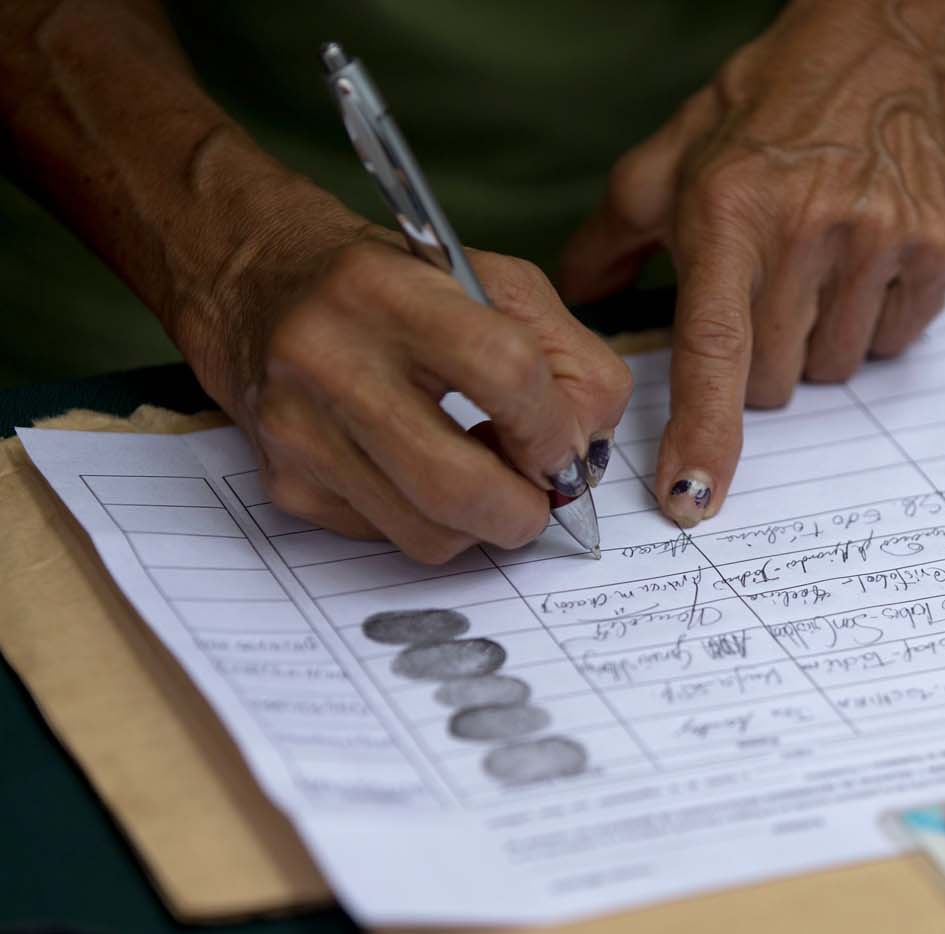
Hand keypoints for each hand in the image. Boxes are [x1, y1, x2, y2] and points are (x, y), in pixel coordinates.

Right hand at [198, 223, 630, 563]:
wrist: (261, 286)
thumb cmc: (397, 286)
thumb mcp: (496, 285)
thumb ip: (569, 359)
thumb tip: (585, 455)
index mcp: (385, 290)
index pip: (503, 372)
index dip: (553, 428)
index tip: (565, 446)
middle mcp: (326, 359)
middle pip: (459, 484)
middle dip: (526, 509)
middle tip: (542, 494)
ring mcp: (299, 431)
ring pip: (430, 534)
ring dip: (483, 524)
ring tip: (487, 475)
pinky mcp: (287, 483)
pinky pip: (391, 540)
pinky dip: (432, 522)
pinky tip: (427, 472)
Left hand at [559, 0, 944, 525]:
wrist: (888, 47)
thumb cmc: (769, 108)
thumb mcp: (675, 154)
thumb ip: (613, 235)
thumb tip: (579, 302)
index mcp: (730, 211)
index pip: (713, 348)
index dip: (703, 432)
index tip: (692, 499)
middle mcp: (809, 228)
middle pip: (775, 382)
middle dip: (761, 361)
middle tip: (767, 289)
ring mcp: (882, 238)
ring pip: (835, 369)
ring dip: (818, 341)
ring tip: (818, 262)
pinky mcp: (940, 245)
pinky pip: (894, 341)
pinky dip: (874, 319)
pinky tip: (864, 258)